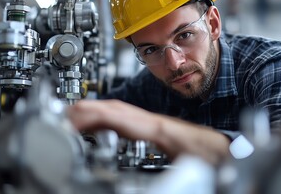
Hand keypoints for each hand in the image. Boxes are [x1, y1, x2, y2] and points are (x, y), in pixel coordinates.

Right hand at [67, 99, 230, 164]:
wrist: (220, 148)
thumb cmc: (206, 154)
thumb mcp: (186, 162)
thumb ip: (169, 160)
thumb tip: (160, 172)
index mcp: (155, 128)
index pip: (116, 116)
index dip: (90, 116)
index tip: (70, 122)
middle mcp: (150, 121)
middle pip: (111, 108)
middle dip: (83, 110)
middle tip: (60, 117)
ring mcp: (149, 122)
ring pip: (115, 110)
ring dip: (91, 112)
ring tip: (71, 119)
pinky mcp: (149, 127)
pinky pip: (121, 118)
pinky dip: (103, 118)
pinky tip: (96, 126)